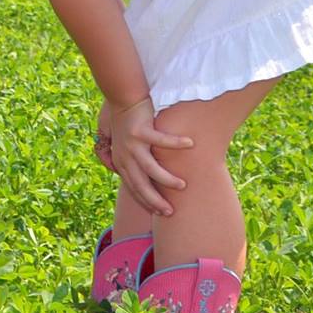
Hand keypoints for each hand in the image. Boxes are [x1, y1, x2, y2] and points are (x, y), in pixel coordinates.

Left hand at [104, 97, 193, 216]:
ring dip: (167, 179)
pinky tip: (190, 144)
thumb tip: (149, 178)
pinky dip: (176, 143)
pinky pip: (161, 140)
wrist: (122, 99)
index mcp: (122, 162)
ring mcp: (132, 144)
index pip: (134, 189)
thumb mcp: (127, 147)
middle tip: (170, 212)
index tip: (160, 213)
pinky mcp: (140, 130)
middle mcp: (125, 156)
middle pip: (141, 185)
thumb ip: (135, 161)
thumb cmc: (129, 123)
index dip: (146, 202)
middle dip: (155, 201)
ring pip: (151, 168)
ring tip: (182, 186)